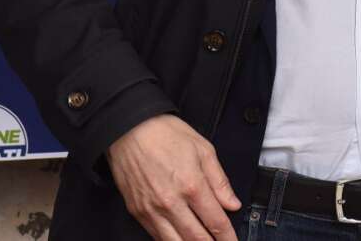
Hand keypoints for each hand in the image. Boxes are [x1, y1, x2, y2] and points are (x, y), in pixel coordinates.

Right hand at [107, 114, 240, 239]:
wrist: (128, 130)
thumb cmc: (166, 134)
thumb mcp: (203, 149)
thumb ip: (219, 180)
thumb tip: (232, 203)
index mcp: (192, 185)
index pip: (215, 221)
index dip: (227, 236)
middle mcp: (171, 202)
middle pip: (197, 237)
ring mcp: (152, 210)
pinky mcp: (138, 212)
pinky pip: (157, 236)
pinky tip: (181, 240)